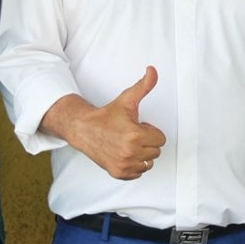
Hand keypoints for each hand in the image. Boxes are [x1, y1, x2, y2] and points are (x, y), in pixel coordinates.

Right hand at [43, 67, 165, 179]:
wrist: (83, 129)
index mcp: (135, 135)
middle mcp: (130, 152)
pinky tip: (123, 153)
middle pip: (155, 151)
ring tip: (127, 143)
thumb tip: (152, 70)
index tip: (137, 126)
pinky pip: (138, 173)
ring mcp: (124, 165)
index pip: (161, 139)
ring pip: (148, 163)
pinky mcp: (118, 173)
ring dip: (141, 154)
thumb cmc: (106, 116)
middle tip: (131, 134)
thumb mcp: (127, 99)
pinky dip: (134, 165)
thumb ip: (144, 86)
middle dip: (146, 142)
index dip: (150, 131)